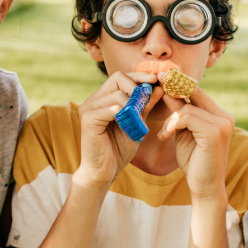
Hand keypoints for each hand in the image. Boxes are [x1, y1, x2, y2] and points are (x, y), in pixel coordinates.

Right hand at [76, 71, 163, 186]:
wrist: (103, 172)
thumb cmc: (118, 149)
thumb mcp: (136, 124)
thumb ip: (144, 106)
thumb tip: (158, 86)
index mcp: (103, 98)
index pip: (121, 76)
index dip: (139, 76)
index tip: (156, 80)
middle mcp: (93, 100)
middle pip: (118, 78)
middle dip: (137, 87)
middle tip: (146, 102)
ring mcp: (88, 108)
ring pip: (117, 94)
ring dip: (133, 106)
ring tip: (138, 122)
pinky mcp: (88, 119)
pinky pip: (110, 108)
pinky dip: (124, 115)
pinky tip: (129, 125)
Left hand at [156, 80, 233, 201]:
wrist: (205, 188)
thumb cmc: (194, 162)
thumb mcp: (183, 132)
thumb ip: (179, 113)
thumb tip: (167, 90)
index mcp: (220, 115)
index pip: (198, 91)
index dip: (179, 82)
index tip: (162, 75)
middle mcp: (225, 116)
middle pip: (193, 92)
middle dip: (173, 87)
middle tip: (157, 79)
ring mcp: (222, 123)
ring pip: (186, 107)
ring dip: (170, 119)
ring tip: (164, 134)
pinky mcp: (214, 132)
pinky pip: (185, 117)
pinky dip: (172, 125)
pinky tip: (166, 136)